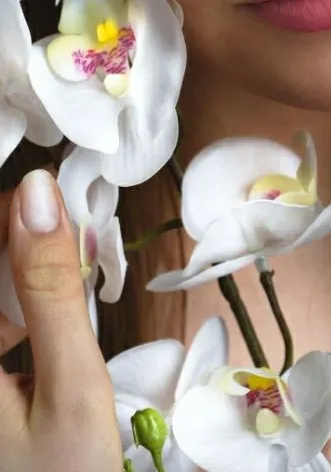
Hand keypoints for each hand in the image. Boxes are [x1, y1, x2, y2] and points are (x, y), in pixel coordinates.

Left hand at [0, 170, 122, 471]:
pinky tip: (48, 315)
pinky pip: (0, 314)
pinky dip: (24, 300)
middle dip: (22, 241)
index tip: (58, 207)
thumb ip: (52, 287)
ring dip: (27, 268)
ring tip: (73, 273)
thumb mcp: (69, 384)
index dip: (9, 215)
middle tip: (77, 244)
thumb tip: (39, 190)